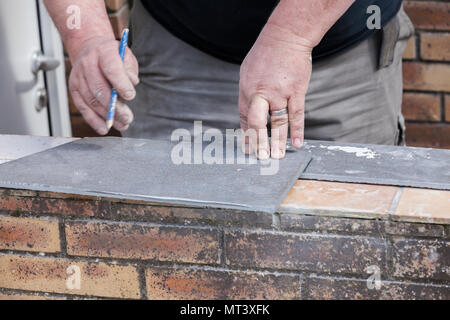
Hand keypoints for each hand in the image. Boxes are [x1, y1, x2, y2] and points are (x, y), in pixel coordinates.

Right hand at [68, 37, 138, 134]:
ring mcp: (78, 77)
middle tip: (127, 117)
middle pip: (99, 88)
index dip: (121, 83)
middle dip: (114, 106)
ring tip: (122, 124)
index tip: (131, 96)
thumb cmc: (112, 56)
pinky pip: (83, 107)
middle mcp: (88, 64)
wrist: (89, 49)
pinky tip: (104, 128)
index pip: (111, 69)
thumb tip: (131, 83)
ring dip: (107, 116)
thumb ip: (130, 69)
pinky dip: (94, 120)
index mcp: (103, 52)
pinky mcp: (74, 89)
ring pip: (91, 101)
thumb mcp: (126, 56)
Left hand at [239, 23, 312, 158]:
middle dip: (259, 142)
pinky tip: (297, 144)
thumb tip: (248, 110)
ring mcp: (279, 93)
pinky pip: (296, 115)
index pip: (244, 118)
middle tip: (261, 158)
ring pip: (278, 123)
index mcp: (247, 90)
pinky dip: (297, 131)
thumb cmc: (265, 54)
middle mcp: (261, 94)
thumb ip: (248, 92)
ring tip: (277, 157)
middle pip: (258, 123)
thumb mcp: (247, 71)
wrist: (286, 37)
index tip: (248, 149)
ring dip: (278, 142)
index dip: (246, 135)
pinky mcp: (296, 91)